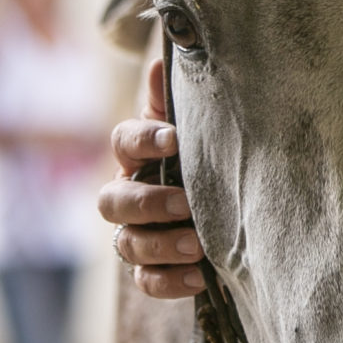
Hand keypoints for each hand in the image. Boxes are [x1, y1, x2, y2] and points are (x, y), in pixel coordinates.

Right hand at [96, 57, 207, 298]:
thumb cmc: (204, 154)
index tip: (175, 138)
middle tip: (184, 202)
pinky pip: (147, 280)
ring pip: (127, 244)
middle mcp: (128, 196)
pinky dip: (169, 281)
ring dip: (160, 244)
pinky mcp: (152, 269)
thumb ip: (177, 99)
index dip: (143, 141)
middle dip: (147, 202)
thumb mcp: (195, 126)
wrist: (230, 201)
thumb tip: (163, 61)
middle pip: (112, 202)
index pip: (122, 142)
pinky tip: (200, 276)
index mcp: (136, 156)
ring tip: (198, 244)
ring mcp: (136, 235)